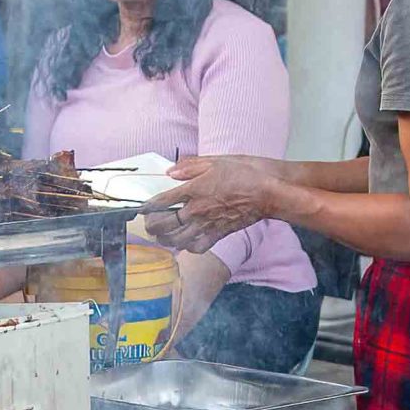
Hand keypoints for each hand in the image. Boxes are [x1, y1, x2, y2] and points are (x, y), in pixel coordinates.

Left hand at [141, 156, 287, 254]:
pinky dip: (188, 248)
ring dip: (166, 239)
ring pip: (177, 240)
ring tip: (163, 236)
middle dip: (152, 226)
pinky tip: (186, 242)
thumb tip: (170, 172)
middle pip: (164, 225)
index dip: (146, 207)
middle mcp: (197, 210)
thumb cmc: (245, 173)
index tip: (141, 208)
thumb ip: (189, 167)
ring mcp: (208, 225)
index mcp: (193, 190)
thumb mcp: (215, 161)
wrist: (268, 192)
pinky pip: (197, 247)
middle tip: (150, 224)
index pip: (161, 202)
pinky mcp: (220, 234)